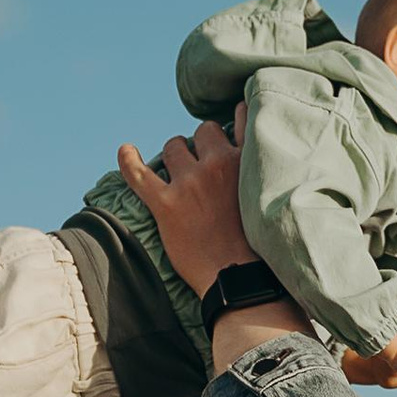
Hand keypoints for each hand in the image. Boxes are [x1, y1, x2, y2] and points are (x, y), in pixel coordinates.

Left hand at [117, 120, 253, 298]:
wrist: (239, 276)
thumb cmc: (260, 241)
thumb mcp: (271, 192)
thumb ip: (261, 165)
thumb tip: (249, 138)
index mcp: (247, 161)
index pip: (239, 120)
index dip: (230, 121)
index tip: (227, 124)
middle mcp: (218, 164)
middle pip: (202, 132)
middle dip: (200, 144)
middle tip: (201, 166)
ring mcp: (190, 183)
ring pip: (174, 147)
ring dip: (175, 156)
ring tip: (177, 172)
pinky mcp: (167, 203)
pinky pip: (138, 173)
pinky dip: (128, 160)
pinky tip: (125, 150)